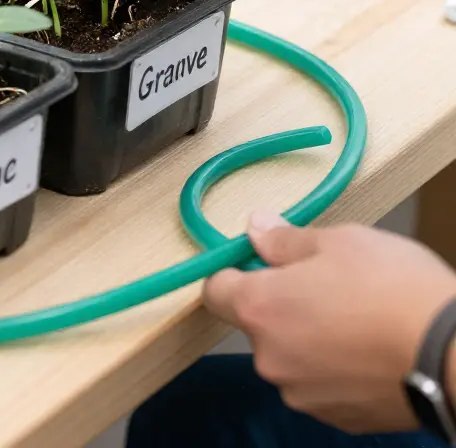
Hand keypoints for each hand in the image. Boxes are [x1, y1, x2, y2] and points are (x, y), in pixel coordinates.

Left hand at [203, 213, 455, 433]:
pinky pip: (321, 383)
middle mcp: (270, 358)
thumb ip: (285, 239)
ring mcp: (303, 394)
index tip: (258, 261)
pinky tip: (370, 349)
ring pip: (290, 354)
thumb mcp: (338, 241)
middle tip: (326, 284)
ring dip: (310, 337)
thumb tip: (255, 227)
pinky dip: (336, 367)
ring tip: (357, 317)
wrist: (455, 356)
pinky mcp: (337, 418)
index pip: (214, 290)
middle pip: (257, 324)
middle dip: (282, 303)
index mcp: (261, 309)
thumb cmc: (394, 289)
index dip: (233, 272)